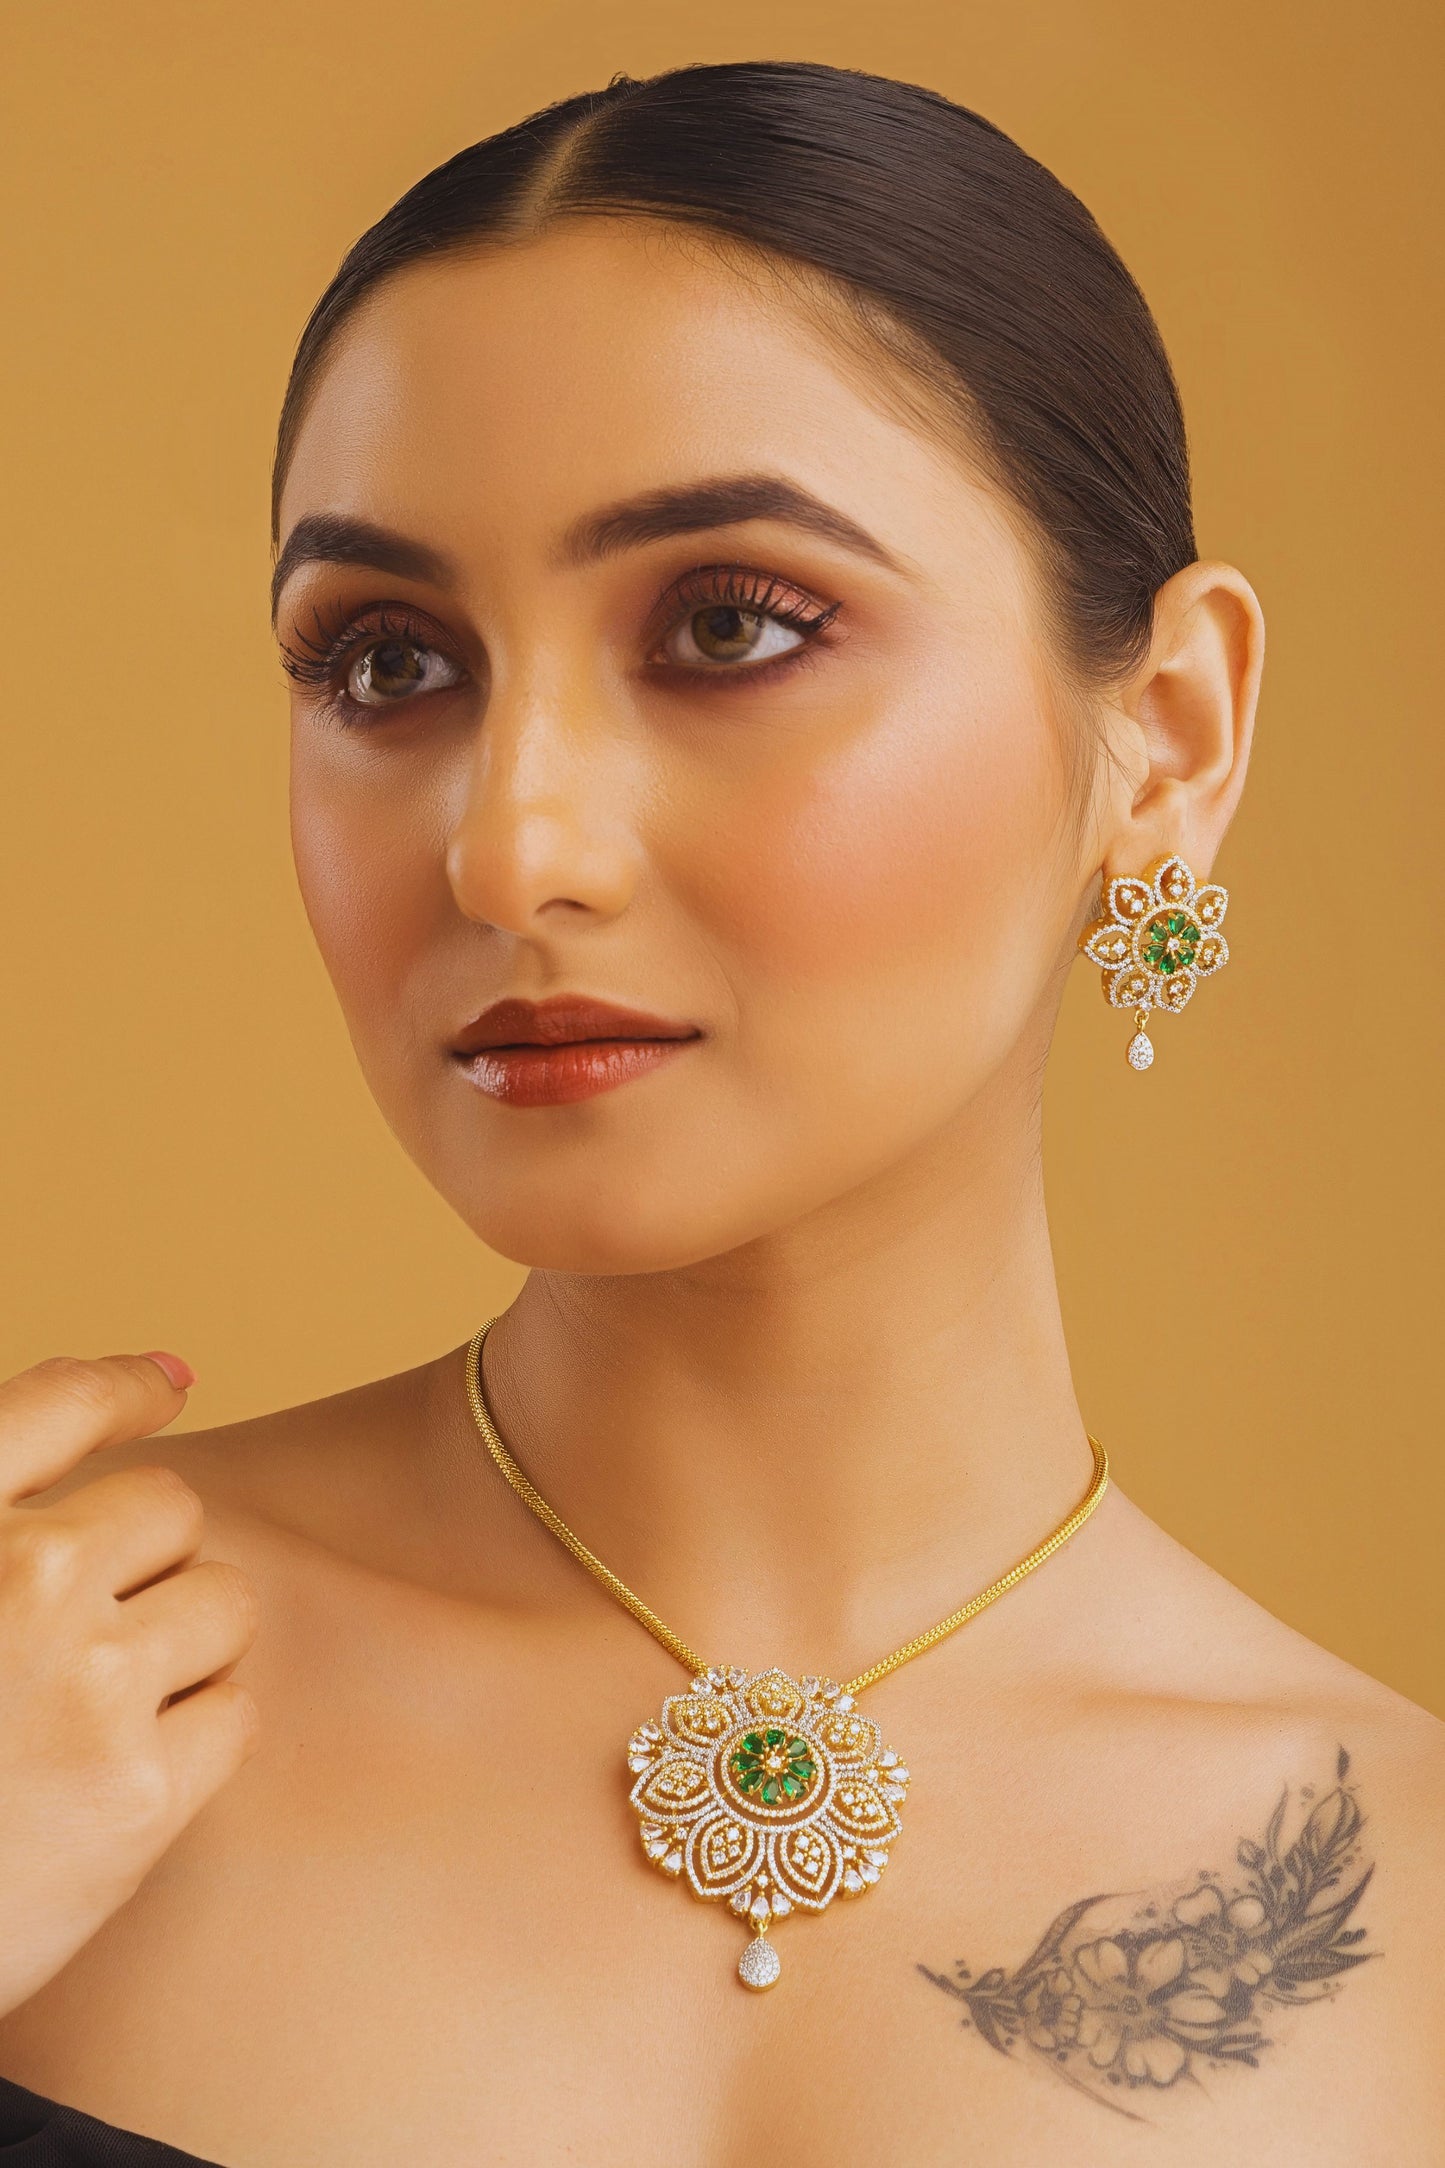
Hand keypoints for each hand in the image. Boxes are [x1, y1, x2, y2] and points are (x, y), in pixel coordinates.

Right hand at [0, 1352, 258, 2015]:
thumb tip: (168, 1377)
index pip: (57, 1405)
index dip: (123, 1387)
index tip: (168, 1386)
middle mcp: (19, 1580)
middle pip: (170, 1509)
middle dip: (145, 1563)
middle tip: (80, 1640)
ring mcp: (84, 1683)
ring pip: (223, 1604)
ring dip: (181, 1649)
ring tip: (93, 1713)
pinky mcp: (137, 1791)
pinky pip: (234, 1713)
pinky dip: (194, 1743)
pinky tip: (113, 1781)